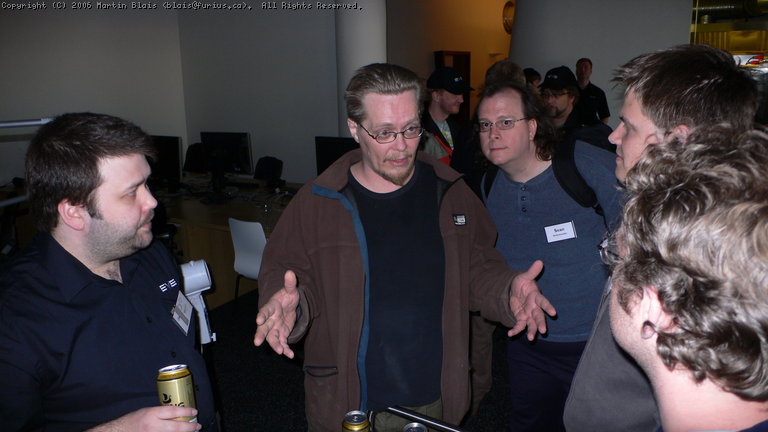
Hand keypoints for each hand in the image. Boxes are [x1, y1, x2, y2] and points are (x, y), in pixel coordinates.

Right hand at [85, 406, 199, 430]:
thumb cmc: (132, 421)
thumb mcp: (147, 411)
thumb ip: (161, 413)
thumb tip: (177, 414)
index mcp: (151, 414)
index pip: (173, 411)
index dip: (186, 412)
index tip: (194, 412)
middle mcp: (153, 426)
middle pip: (177, 427)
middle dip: (190, 427)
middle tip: (197, 426)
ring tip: (192, 431)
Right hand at [254, 270, 299, 357]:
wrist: (290, 306)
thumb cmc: (287, 297)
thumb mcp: (291, 290)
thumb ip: (290, 283)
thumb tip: (290, 272)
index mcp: (271, 307)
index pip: (265, 311)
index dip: (262, 315)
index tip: (258, 320)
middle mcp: (270, 319)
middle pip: (263, 328)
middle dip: (260, 334)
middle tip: (257, 342)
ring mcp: (275, 328)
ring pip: (272, 338)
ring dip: (275, 345)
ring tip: (280, 351)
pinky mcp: (282, 334)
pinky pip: (282, 343)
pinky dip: (285, 349)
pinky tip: (289, 355)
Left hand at [507, 260, 556, 340]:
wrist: (514, 291)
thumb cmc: (522, 283)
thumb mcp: (524, 277)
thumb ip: (531, 272)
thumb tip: (539, 261)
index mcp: (536, 297)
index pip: (543, 302)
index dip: (548, 307)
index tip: (553, 312)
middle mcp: (534, 307)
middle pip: (539, 316)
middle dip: (541, 323)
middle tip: (544, 331)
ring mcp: (528, 314)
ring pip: (532, 324)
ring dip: (532, 331)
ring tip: (531, 338)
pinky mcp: (521, 318)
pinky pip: (519, 326)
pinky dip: (516, 330)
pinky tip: (510, 334)